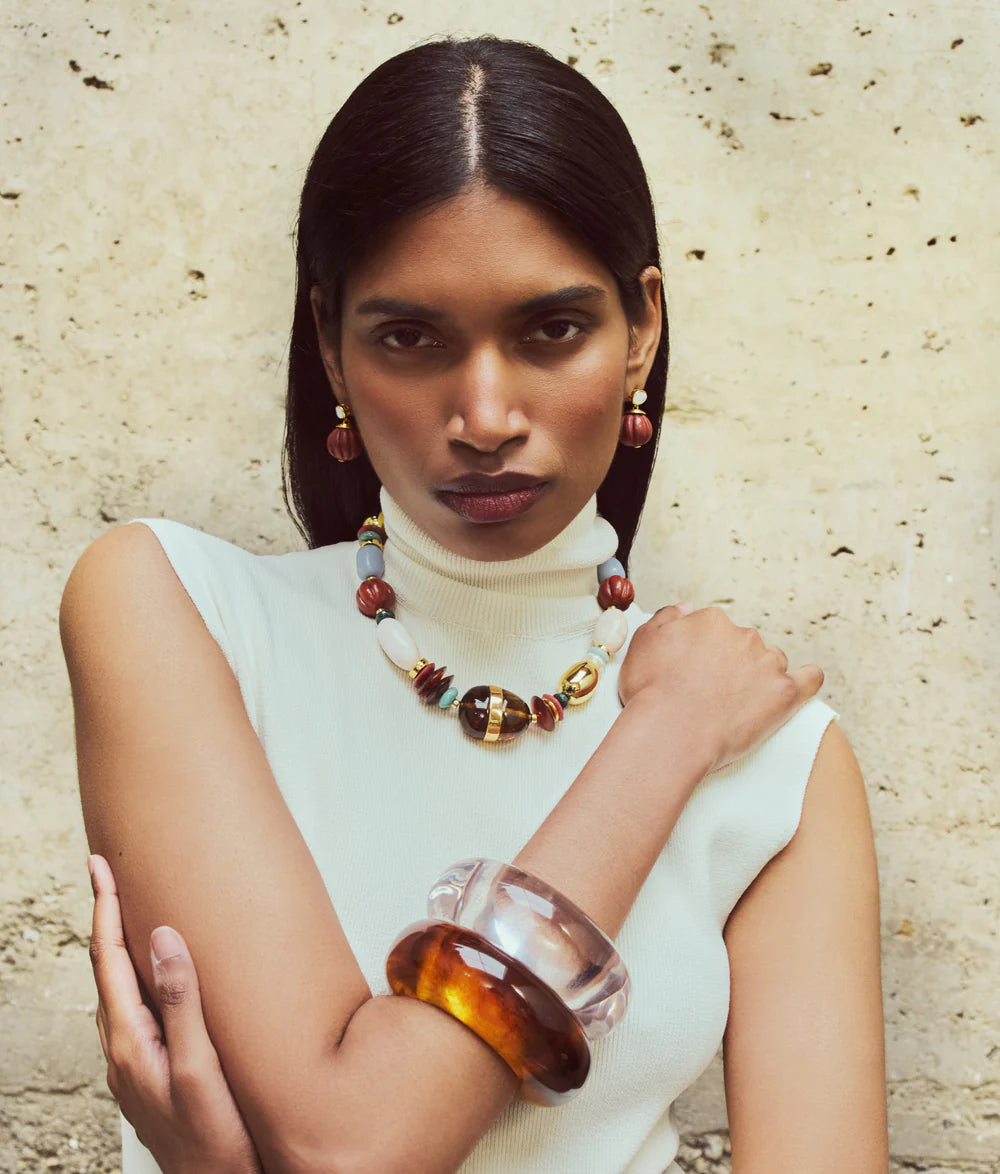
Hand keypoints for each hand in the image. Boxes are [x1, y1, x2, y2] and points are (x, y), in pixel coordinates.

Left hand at [87, 854, 261, 1173]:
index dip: (104, 909)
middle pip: (105, 971)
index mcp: (129, 1043)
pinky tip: (153, 977)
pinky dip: (135, 977)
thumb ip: (181, 1001)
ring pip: (117, 992)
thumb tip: (162, 937)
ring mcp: (134, 1066)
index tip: (99, 869)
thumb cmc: (217, 1141)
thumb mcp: (200, 1067)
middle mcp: (123, 1052)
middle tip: (106, 876)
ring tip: (124, 914)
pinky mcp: (151, 1073)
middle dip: (104, 920)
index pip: (107, 961)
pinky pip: (134, 1011)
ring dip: (117, 948)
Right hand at [617, 602, 823, 773]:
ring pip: (772, 661)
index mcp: (710, 621)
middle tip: (713, 692)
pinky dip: (807, 680)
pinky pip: (810, 679)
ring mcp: (767, 663)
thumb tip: (687, 608)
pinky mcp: (785, 693)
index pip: (715, 629)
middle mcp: (743, 635)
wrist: (669, 733)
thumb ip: (667, 617)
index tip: (695, 672)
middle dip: (732, 663)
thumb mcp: (643, 642)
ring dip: (760, 675)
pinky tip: (799, 685)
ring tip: (741, 703)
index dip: (704, 652)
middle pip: (744, 644)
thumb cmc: (650, 693)